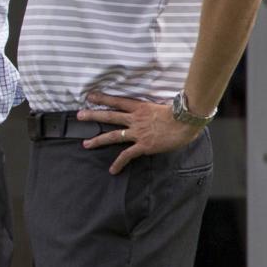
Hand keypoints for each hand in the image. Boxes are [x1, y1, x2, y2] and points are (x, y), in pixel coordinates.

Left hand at [78, 91, 204, 173]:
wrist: (187, 121)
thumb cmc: (180, 113)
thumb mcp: (163, 106)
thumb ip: (154, 108)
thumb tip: (156, 108)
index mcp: (140, 107)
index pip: (117, 101)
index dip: (103, 98)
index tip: (90, 96)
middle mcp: (135, 118)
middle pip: (110, 116)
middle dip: (93, 115)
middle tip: (79, 115)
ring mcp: (138, 132)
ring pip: (113, 135)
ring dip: (98, 140)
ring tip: (85, 144)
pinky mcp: (143, 145)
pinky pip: (127, 155)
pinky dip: (119, 163)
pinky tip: (112, 170)